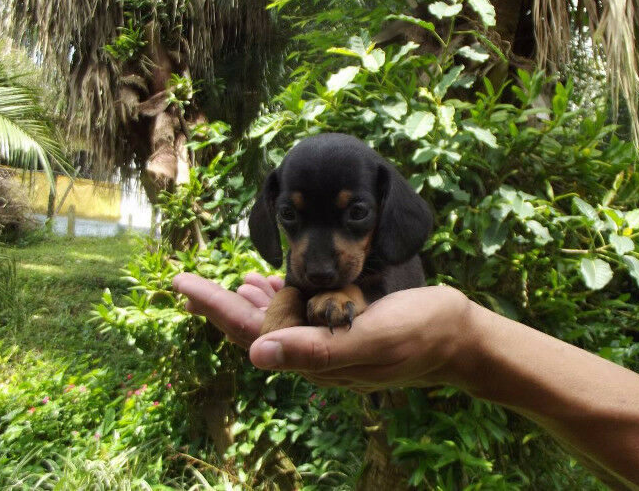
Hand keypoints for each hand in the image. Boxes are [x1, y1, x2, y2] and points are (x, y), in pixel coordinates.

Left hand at [173, 272, 478, 391]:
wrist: (457, 337)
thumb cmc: (419, 333)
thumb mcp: (369, 338)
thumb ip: (316, 349)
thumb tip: (256, 354)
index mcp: (312, 357)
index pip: (249, 332)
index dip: (213, 307)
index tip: (181, 283)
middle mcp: (313, 351)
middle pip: (254, 326)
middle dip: (219, 303)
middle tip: (185, 281)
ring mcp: (328, 339)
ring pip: (275, 320)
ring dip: (247, 302)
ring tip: (224, 284)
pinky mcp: (343, 326)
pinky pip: (302, 313)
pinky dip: (281, 296)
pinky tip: (270, 283)